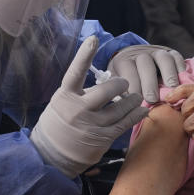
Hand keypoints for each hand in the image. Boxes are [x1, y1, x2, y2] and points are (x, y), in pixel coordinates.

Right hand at [31, 36, 147, 177]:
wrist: (51, 154)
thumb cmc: (58, 124)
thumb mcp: (62, 103)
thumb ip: (80, 92)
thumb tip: (104, 81)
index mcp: (65, 96)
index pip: (75, 72)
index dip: (84, 55)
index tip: (93, 39)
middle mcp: (78, 109)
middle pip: (106, 91)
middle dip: (120, 84)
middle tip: (124, 83)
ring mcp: (91, 125)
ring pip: (120, 108)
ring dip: (132, 100)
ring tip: (137, 97)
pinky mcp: (102, 137)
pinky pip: (124, 124)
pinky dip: (136, 116)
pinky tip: (142, 111)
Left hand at [108, 44, 185, 102]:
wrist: (134, 59)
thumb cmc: (125, 78)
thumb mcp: (117, 82)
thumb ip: (119, 92)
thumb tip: (123, 105)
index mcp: (125, 60)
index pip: (128, 70)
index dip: (133, 85)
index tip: (136, 101)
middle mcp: (141, 53)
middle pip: (146, 64)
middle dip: (149, 83)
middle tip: (152, 99)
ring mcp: (157, 52)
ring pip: (164, 59)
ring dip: (169, 74)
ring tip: (172, 90)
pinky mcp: (171, 53)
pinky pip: (177, 58)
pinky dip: (181, 69)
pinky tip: (182, 82)